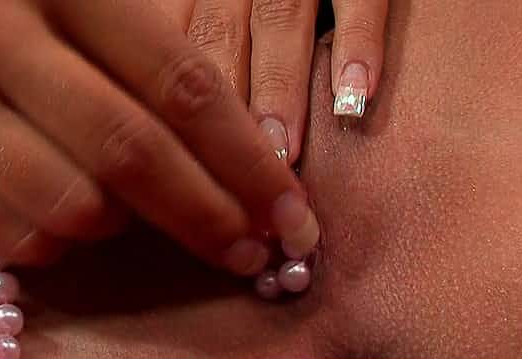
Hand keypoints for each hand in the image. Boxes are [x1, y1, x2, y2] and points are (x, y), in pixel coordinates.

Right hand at [0, 0, 314, 272]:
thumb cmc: (24, 11)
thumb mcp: (94, 7)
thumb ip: (165, 71)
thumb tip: (255, 169)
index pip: (183, 85)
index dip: (248, 163)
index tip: (293, 219)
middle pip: (130, 153)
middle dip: (206, 217)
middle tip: (248, 253)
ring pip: (73, 208)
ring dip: (124, 229)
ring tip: (128, 211)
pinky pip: (16, 240)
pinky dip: (61, 243)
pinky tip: (64, 214)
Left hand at [159, 0, 388, 164]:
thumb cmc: (245, 2)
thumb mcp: (210, 13)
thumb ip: (193, 52)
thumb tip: (164, 133)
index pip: (174, 49)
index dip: (173, 108)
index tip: (177, 170)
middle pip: (217, 37)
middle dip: (222, 109)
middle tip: (229, 177)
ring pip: (277, 19)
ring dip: (278, 88)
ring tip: (282, 153)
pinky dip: (357, 41)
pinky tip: (356, 97)